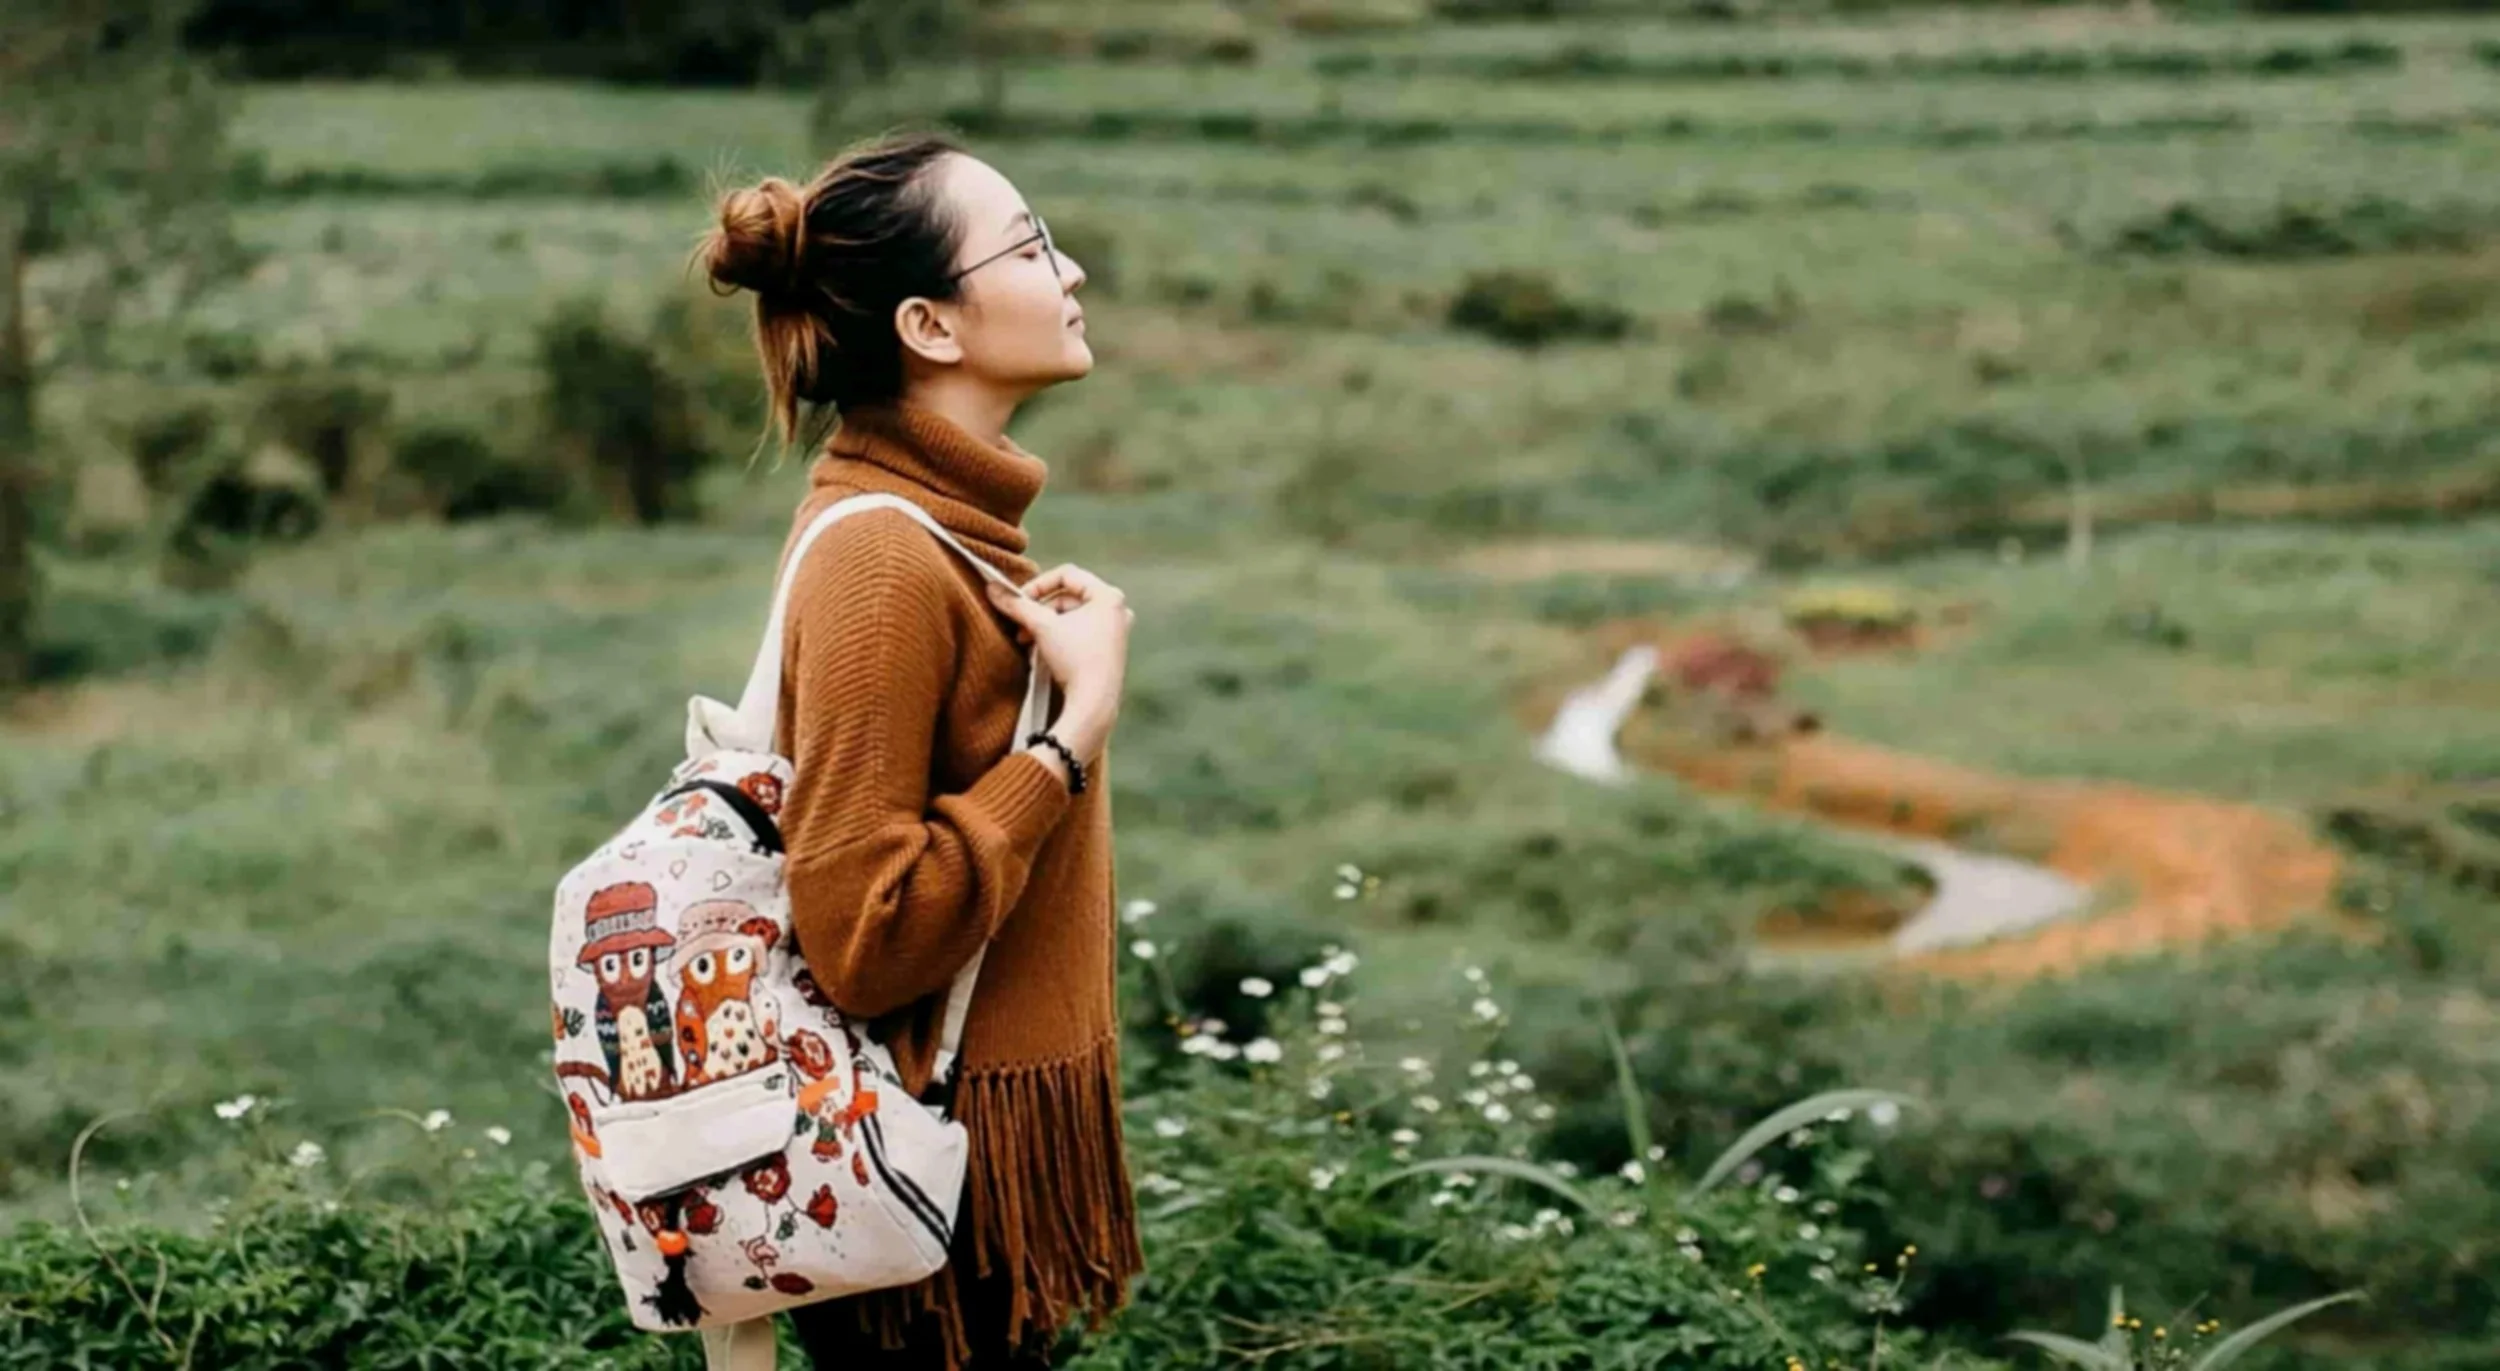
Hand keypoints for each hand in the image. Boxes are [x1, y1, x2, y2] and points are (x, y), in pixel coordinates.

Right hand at [983, 564, 1131, 756]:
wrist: (1093, 705)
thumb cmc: (1075, 660)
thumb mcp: (1042, 627)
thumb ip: (1017, 605)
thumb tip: (992, 588)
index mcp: (1109, 596)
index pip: (1066, 574)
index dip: (1038, 584)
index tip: (1019, 600)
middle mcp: (1117, 609)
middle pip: (1067, 596)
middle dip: (1039, 610)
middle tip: (1019, 625)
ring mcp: (1115, 630)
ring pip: (1070, 615)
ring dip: (1044, 625)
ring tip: (1026, 640)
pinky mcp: (1109, 649)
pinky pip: (1078, 631)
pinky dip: (1058, 636)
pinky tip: (1041, 650)